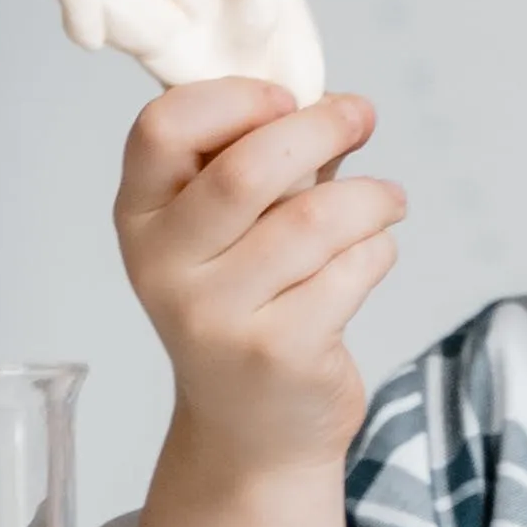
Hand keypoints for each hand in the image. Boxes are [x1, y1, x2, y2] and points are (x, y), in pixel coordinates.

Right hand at [120, 80, 402, 481]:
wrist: (252, 429)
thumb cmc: (250, 301)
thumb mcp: (229, 228)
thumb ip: (261, 160)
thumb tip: (330, 98)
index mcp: (140, 216)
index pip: (162, 127)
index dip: (236, 97)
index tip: (287, 97)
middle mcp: (164, 266)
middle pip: (249, 168)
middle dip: (323, 127)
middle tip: (361, 116)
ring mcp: (216, 316)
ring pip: (318, 218)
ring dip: (373, 196)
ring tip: (387, 200)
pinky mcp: (278, 352)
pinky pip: (354, 268)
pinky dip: (379, 249)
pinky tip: (369, 257)